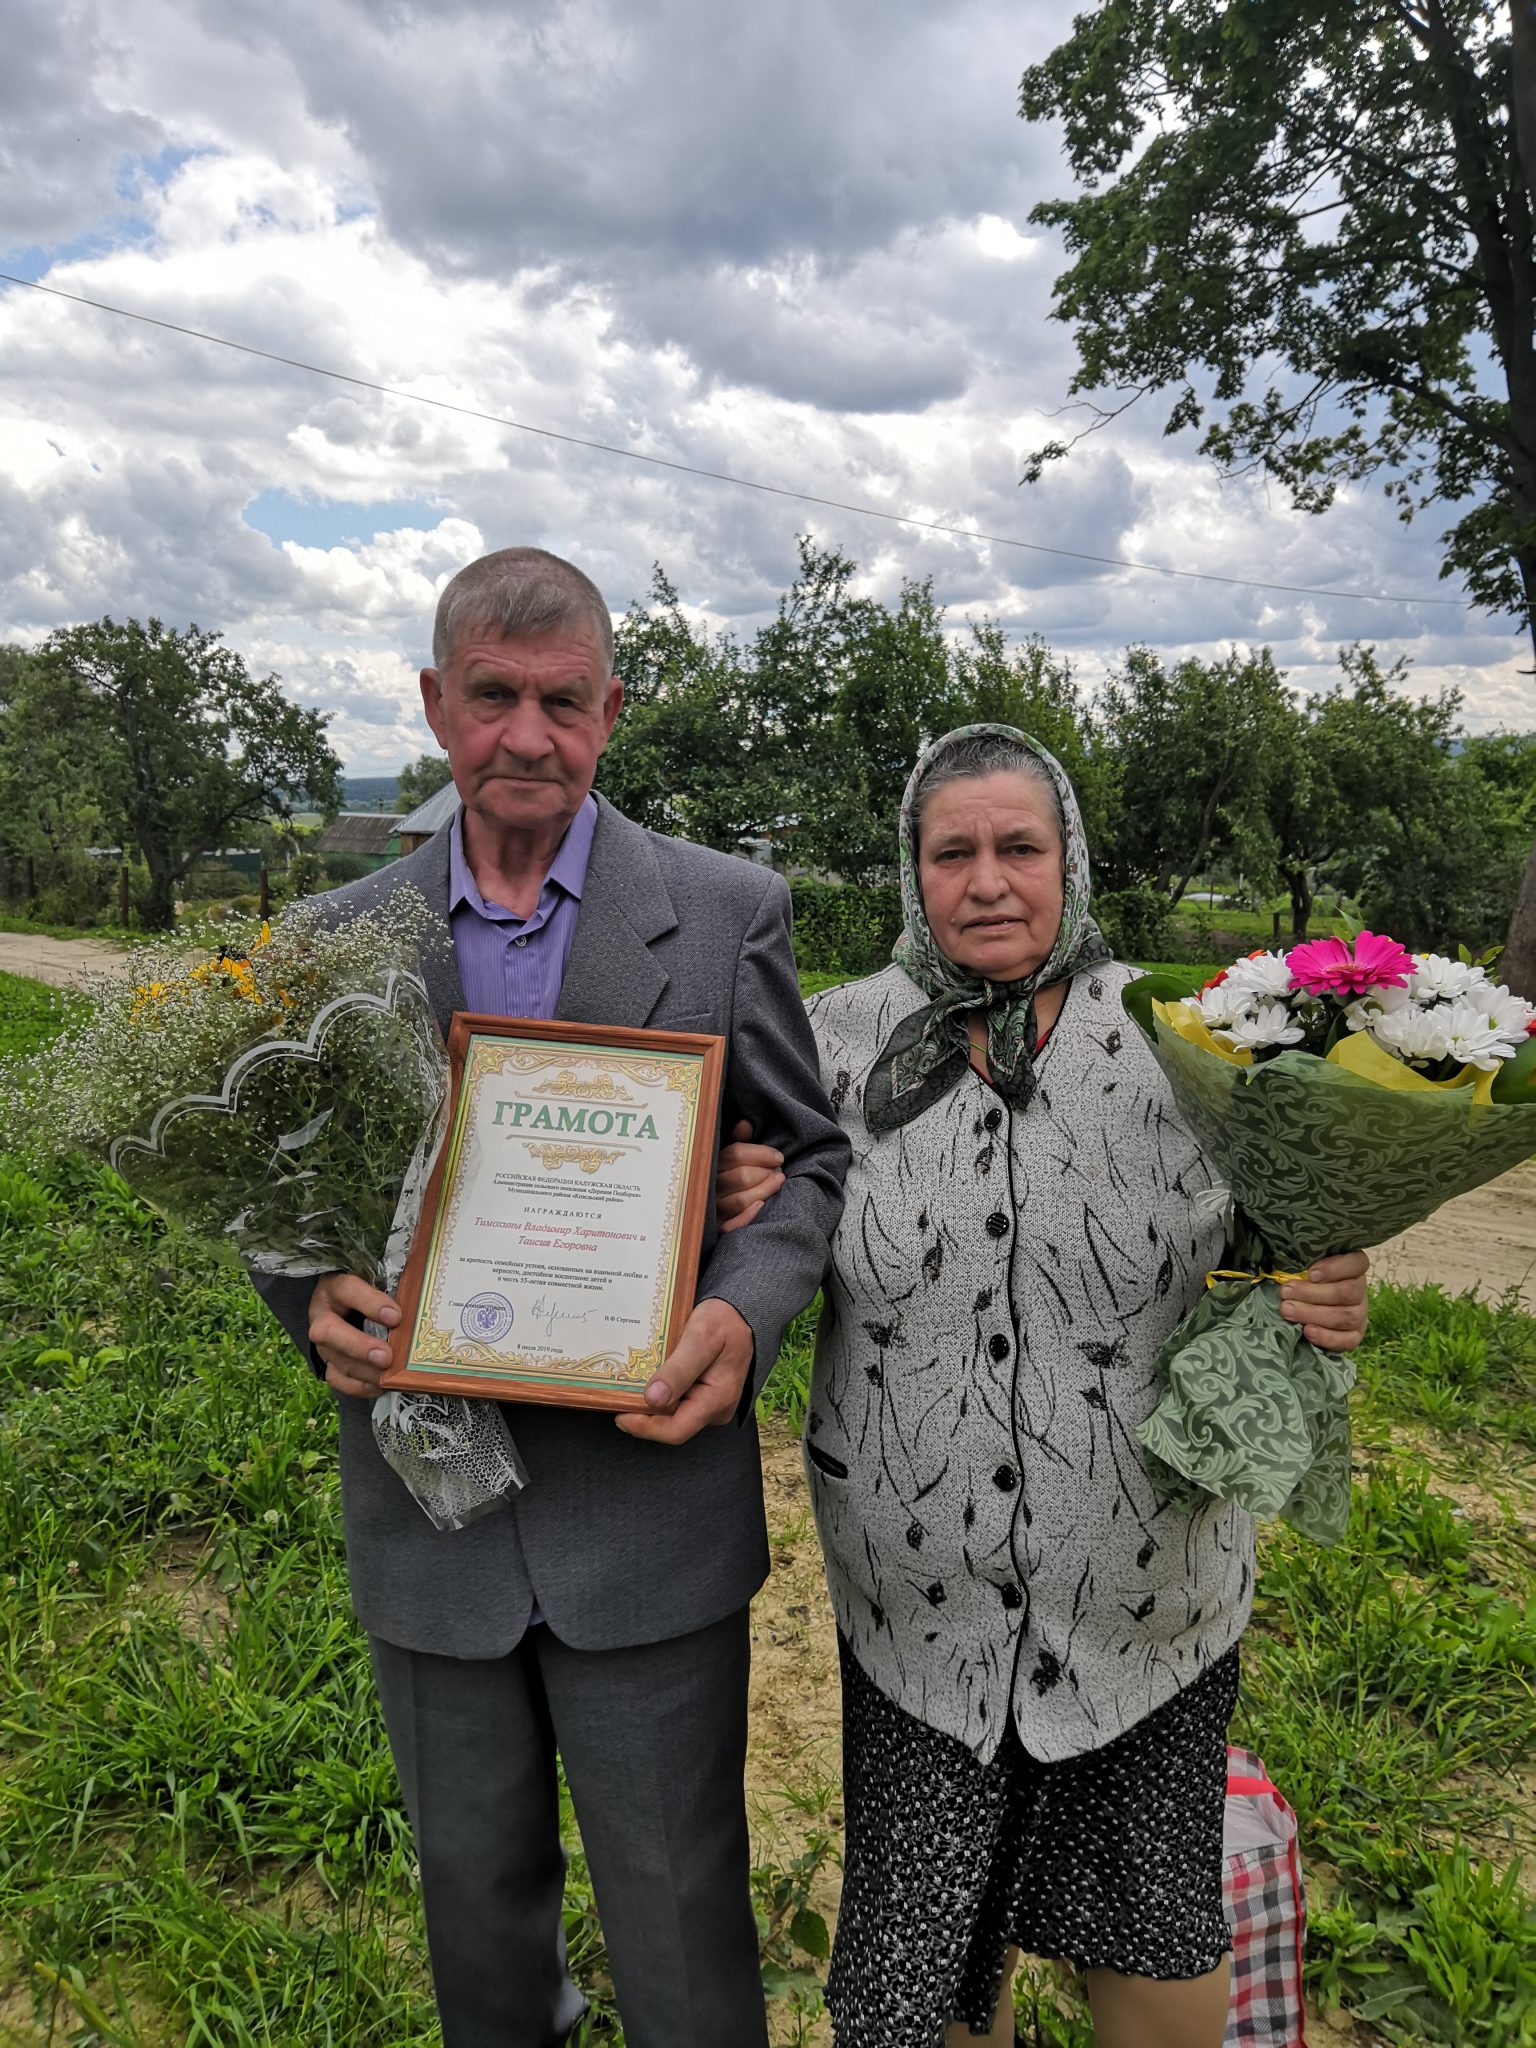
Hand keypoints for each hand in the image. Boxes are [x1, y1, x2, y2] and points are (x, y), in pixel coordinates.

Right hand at [309, 1272, 401, 1397]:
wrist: (346, 1306)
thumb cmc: (369, 1290)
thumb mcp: (377, 1281)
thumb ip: (396, 1286)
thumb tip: (423, 1295)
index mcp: (335, 1286)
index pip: (347, 1290)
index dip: (369, 1303)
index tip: (396, 1317)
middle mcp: (323, 1315)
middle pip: (329, 1332)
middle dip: (359, 1346)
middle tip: (386, 1357)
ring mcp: (324, 1342)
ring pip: (335, 1360)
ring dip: (364, 1372)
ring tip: (389, 1377)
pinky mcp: (329, 1363)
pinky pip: (337, 1380)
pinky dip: (359, 1387)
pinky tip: (381, 1386)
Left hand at [615, 1296, 754, 1444]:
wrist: (739, 1312)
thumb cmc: (723, 1320)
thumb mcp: (701, 1337)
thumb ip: (679, 1369)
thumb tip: (653, 1399)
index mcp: (718, 1399)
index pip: (677, 1430)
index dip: (645, 1427)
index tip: (620, 1414)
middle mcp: (715, 1409)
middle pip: (671, 1425)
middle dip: (643, 1414)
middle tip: (617, 1396)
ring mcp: (709, 1404)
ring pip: (671, 1415)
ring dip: (648, 1404)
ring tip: (626, 1386)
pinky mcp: (702, 1396)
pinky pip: (675, 1403)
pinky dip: (657, 1394)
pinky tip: (643, 1380)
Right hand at [715, 1118, 783, 1232]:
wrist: (717, 1216)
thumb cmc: (731, 1180)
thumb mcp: (731, 1159)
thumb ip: (738, 1142)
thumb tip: (746, 1124)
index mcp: (712, 1165)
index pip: (735, 1154)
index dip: (760, 1153)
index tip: (779, 1157)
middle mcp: (709, 1187)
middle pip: (741, 1176)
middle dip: (765, 1172)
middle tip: (780, 1173)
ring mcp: (713, 1210)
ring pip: (740, 1199)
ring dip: (764, 1190)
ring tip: (779, 1183)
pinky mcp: (719, 1231)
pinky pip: (733, 1225)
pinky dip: (748, 1215)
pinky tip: (763, 1205)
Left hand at [1279, 1252, 1369, 1350]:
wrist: (1304, 1306)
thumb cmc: (1302, 1279)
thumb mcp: (1302, 1268)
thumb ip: (1300, 1265)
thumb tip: (1287, 1271)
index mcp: (1352, 1267)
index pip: (1357, 1263)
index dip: (1335, 1268)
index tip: (1311, 1274)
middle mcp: (1360, 1290)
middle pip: (1347, 1292)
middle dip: (1313, 1293)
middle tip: (1286, 1292)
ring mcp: (1359, 1314)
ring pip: (1346, 1316)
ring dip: (1314, 1314)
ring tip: (1288, 1310)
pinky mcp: (1355, 1335)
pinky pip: (1348, 1340)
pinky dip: (1327, 1337)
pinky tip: (1308, 1331)